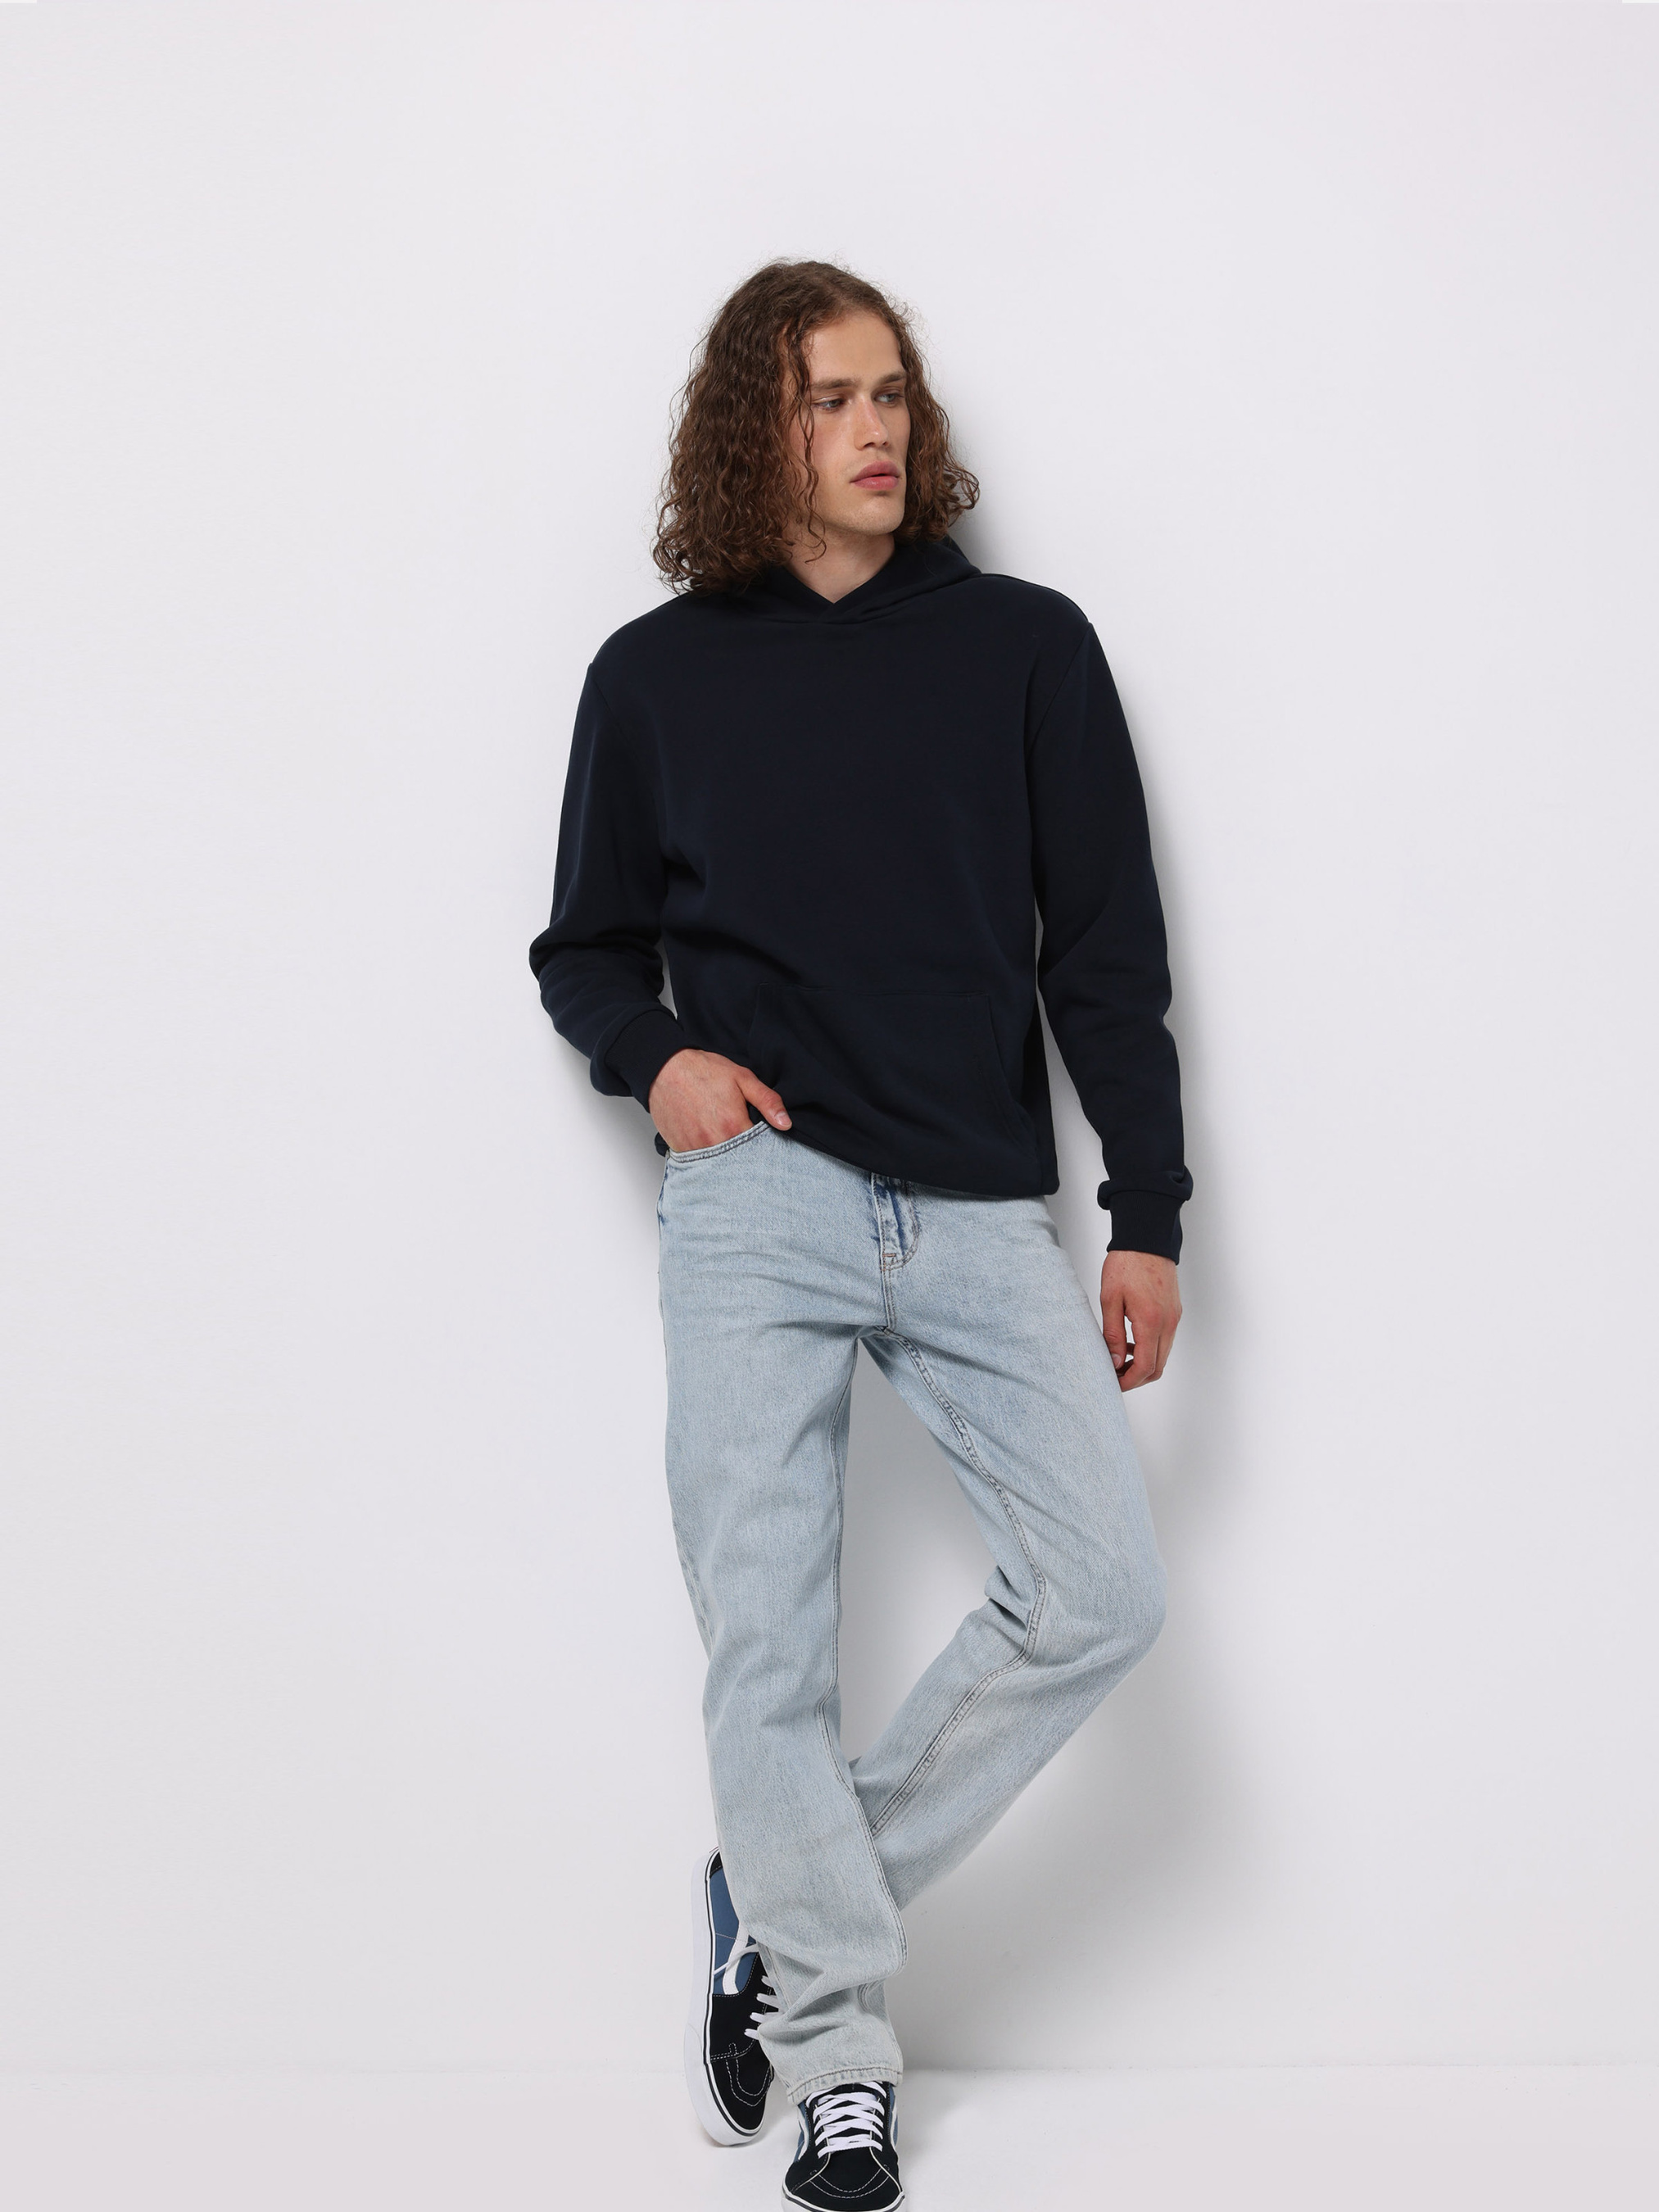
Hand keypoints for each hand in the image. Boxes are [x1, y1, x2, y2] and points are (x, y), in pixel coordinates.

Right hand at [648, 1048, 791, 1152]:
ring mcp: (696, 1148)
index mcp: (734, 1125)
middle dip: (745, 1155)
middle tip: (743, 1141)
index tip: (762, 1141)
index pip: (759, 1150)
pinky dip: (707, 1157)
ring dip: (726, 1157)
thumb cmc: (703, 1071)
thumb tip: (785, 1123)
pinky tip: (709, 1143)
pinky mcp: (681, 1150)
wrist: (665, 1068)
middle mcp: (715, 1142)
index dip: (763, 1146)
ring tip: (725, 1140)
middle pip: (740, 1160)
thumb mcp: (743, 1078)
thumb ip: (768, 1101)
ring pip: (720, 1164)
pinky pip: (699, 1163)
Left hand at [1100, 1250, 1180, 1389]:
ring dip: (1144, 1363)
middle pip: (1158, 1367)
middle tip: (1115, 1375)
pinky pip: (1165, 1340)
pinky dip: (1150, 1348)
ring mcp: (1174, 1318)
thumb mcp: (1110, 1299)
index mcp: (1151, 1321)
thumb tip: (1115, 1362)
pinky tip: (1131, 1341)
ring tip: (1119, 1357)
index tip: (1114, 1383)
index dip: (1129, 1381)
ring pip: (1163, 1355)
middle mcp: (1168, 1323)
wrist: (1147, 1239)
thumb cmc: (1126, 1264)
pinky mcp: (1174, 1311)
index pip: (1146, 1367)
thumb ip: (1113, 1334)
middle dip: (1137, 1377)